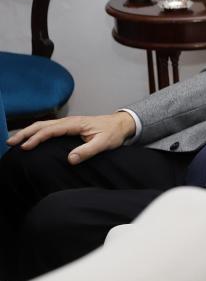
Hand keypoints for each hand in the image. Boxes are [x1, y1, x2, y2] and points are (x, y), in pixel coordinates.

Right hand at [6, 112, 135, 164]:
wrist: (121, 125)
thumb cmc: (113, 133)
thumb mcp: (104, 143)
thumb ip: (88, 150)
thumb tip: (70, 159)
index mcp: (75, 124)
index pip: (51, 130)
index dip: (37, 138)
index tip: (25, 147)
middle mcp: (70, 121)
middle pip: (43, 125)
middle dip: (25, 133)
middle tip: (10, 142)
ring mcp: (68, 123)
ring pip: (44, 125)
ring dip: (28, 132)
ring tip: (14, 140)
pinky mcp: (69, 127)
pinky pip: (49, 128)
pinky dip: (36, 132)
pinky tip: (30, 139)